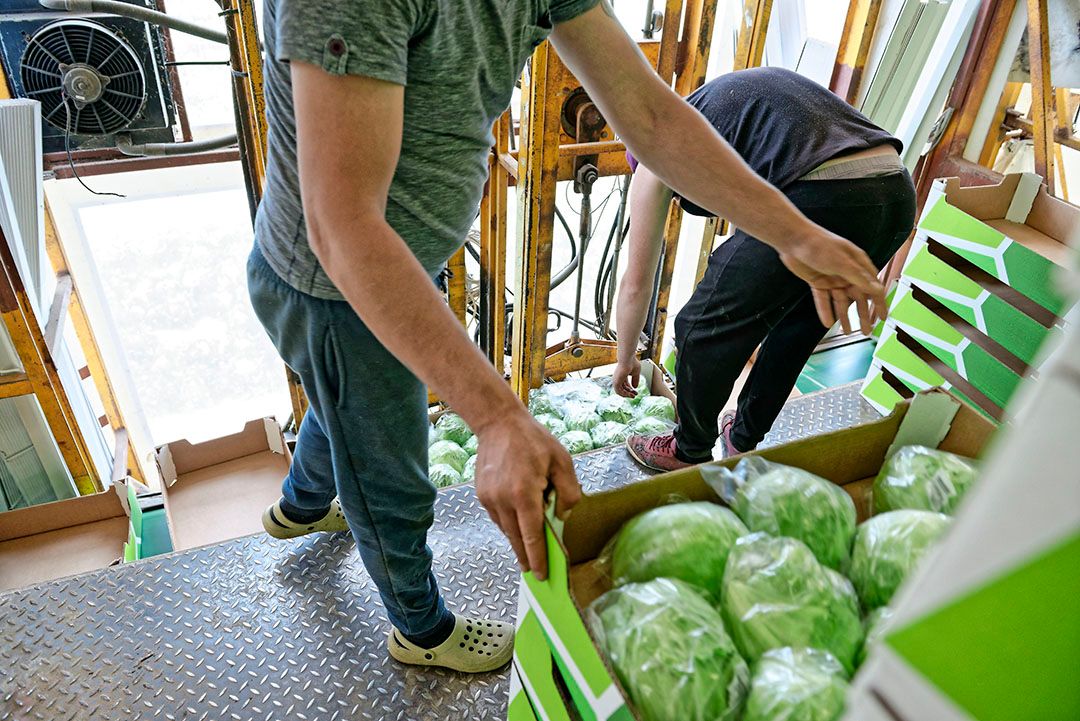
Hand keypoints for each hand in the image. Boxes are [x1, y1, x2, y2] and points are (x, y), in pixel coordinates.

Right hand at [473, 410, 581, 580]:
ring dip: (517, 541)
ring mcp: (489, 498)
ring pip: (506, 530)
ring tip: (528, 551)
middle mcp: (503, 500)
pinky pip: (497, 518)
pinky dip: (508, 525)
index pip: (532, 535)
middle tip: (536, 573)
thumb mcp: (562, 461)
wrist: (498, 422)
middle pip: (517, 538)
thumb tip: (562, 517)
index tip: (542, 574)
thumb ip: (568, 492)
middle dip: (526, 557)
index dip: (538, 557)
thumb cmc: (533, 440)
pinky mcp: (482, 495)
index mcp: (524, 493)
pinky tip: (518, 526)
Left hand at [613, 356, 640, 397]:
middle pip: (622, 388)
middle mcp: (618, 378)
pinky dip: (624, 394)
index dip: (630, 389)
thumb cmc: (632, 362)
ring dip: (626, 395)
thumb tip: (635, 387)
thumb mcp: (636, 373)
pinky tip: (629, 395)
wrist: (628, 359)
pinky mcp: (616, 382)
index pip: (625, 385)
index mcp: (622, 375)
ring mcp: (616, 380)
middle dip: (629, 393)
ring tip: (632, 396)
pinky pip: (618, 391)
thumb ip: (635, 380)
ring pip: (619, 391)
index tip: (636, 392)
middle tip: (634, 396)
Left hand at [779, 229, 886, 334]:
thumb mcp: (842, 262)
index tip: (883, 317)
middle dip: (862, 315)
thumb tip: (877, 289)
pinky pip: (824, 300)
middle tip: (866, 331)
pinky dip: (825, 311)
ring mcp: (832, 278)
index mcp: (858, 264)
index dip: (879, 302)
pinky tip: (827, 323)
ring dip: (844, 316)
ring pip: (841, 301)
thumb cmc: (820, 244)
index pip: (873, 287)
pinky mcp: (818, 282)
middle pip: (858, 298)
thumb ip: (859, 277)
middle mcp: (847, 273)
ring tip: (848, 331)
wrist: (794, 239)